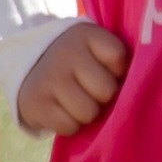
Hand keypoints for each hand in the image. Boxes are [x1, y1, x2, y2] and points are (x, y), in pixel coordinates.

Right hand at [18, 23, 127, 138]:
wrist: (27, 68)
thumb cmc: (75, 64)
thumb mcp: (94, 50)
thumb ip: (116, 62)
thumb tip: (133, 92)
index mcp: (85, 35)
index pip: (118, 57)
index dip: (117, 71)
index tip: (106, 70)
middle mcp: (65, 53)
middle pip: (106, 90)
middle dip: (101, 96)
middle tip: (89, 90)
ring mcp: (49, 78)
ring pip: (88, 112)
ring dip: (86, 113)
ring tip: (75, 102)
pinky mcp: (36, 104)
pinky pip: (69, 127)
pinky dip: (69, 125)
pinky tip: (61, 111)